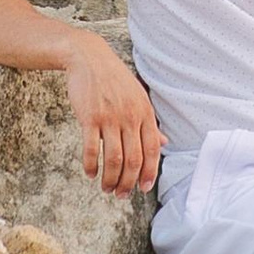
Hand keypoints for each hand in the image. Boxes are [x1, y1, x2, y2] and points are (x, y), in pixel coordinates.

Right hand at [66, 37, 160, 197]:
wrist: (89, 58)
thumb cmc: (114, 79)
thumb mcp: (138, 97)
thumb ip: (150, 122)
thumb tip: (165, 142)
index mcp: (145, 112)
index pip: (153, 149)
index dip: (149, 172)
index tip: (144, 188)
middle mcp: (130, 116)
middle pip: (133, 159)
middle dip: (128, 183)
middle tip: (121, 194)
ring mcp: (109, 117)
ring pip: (114, 158)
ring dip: (110, 179)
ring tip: (106, 188)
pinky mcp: (89, 117)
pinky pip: (92, 148)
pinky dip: (92, 165)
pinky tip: (91, 173)